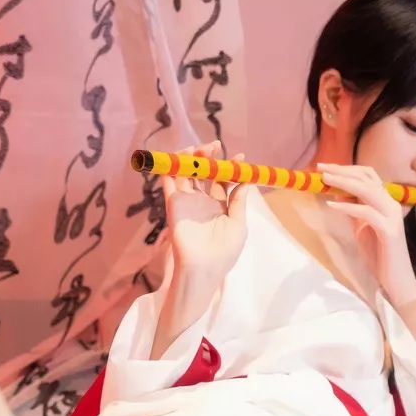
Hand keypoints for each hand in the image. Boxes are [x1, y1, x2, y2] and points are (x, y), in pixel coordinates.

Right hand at [163, 138, 246, 283]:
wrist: (203, 268)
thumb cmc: (224, 252)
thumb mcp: (239, 225)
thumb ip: (239, 201)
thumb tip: (246, 180)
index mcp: (219, 206)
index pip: (222, 180)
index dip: (229, 167)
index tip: (239, 157)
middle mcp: (202, 201)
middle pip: (203, 172)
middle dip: (209, 157)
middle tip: (216, 147)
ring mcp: (186, 201)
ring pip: (185, 172)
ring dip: (192, 157)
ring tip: (201, 150)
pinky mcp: (173, 203)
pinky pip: (169, 180)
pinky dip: (173, 166)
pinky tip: (183, 157)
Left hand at [316, 162, 415, 324]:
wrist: (396, 280)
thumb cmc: (379, 255)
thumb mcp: (361, 228)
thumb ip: (353, 210)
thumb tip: (337, 194)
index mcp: (385, 202)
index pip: (367, 175)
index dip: (346, 169)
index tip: (325, 168)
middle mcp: (391, 204)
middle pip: (367, 177)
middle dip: (342, 171)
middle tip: (321, 168)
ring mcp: (392, 216)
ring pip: (367, 190)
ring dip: (344, 182)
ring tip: (324, 180)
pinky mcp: (389, 231)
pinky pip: (366, 212)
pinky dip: (348, 206)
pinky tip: (332, 205)